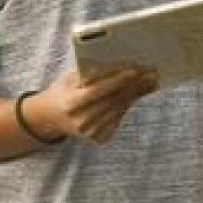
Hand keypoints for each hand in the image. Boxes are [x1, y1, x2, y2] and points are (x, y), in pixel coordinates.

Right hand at [36, 66, 159, 143]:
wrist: (51, 116)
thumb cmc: (63, 90)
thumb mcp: (70, 77)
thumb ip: (91, 72)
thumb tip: (120, 64)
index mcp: (70, 103)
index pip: (97, 91)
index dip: (117, 80)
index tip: (135, 70)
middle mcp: (80, 121)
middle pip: (113, 101)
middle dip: (133, 86)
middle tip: (151, 73)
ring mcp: (90, 133)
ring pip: (119, 110)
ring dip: (136, 95)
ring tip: (150, 81)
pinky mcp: (98, 138)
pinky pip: (118, 118)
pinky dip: (127, 105)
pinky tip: (137, 93)